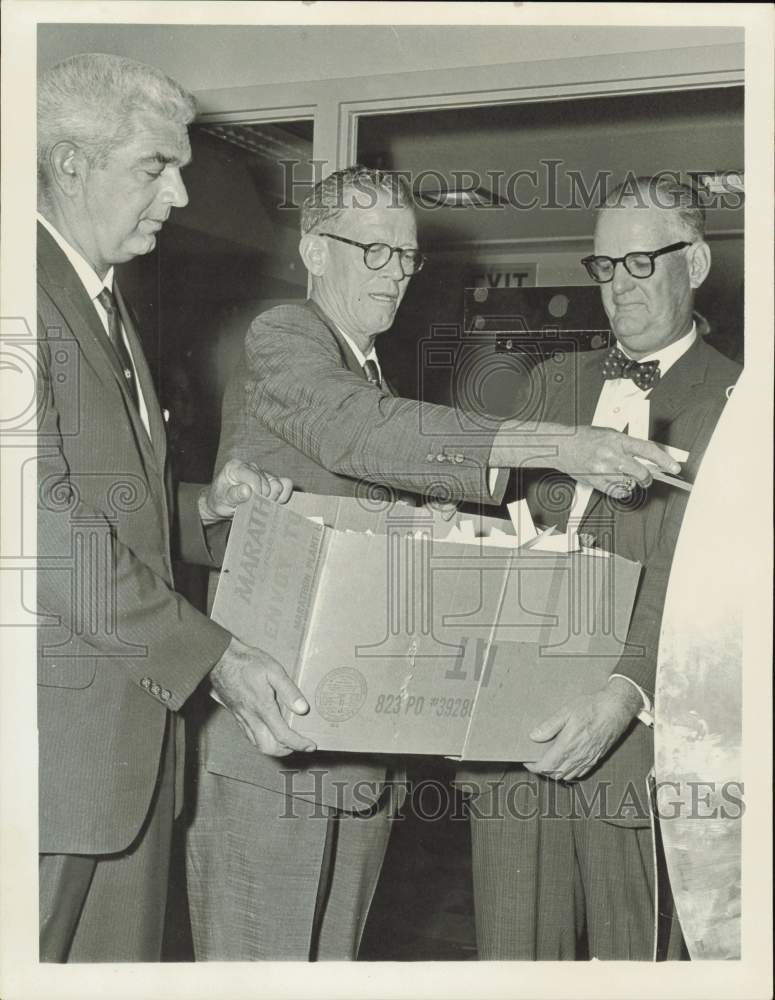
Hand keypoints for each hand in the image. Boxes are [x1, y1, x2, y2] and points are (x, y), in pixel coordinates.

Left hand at [200, 459, 292, 523]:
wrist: (223, 504)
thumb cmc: (221, 500)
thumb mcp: (222, 500)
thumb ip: (234, 495)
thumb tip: (247, 490)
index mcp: (236, 467)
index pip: (255, 479)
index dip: (255, 495)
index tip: (248, 504)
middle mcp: (251, 467)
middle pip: (269, 484)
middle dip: (263, 499)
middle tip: (252, 507)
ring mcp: (262, 472)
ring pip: (279, 485)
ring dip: (272, 500)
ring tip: (259, 505)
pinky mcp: (272, 479)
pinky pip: (286, 485)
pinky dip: (281, 497)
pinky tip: (270, 503)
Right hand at [210, 636, 315, 756]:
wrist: (221, 660)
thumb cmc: (247, 662)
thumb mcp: (273, 670)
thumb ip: (288, 691)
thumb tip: (302, 708)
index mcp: (263, 708)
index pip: (283, 736)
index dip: (298, 744)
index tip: (310, 746)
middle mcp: (251, 717)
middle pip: (268, 747)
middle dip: (285, 750)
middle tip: (299, 744)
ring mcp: (242, 718)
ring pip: (257, 744)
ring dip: (274, 747)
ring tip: (287, 741)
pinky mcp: (236, 715)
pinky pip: (249, 736)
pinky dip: (262, 740)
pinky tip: (269, 731)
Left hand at [525, 677, 641, 780]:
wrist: (616, 709)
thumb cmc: (591, 707)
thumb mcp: (566, 711)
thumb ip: (549, 726)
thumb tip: (534, 736)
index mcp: (567, 746)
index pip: (545, 766)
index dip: (534, 766)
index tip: (528, 761)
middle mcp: (577, 757)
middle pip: (554, 773)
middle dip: (543, 769)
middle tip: (536, 759)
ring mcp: (587, 759)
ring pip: (566, 775)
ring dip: (555, 772)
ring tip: (549, 761)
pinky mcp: (596, 758)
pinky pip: (579, 773)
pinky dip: (569, 772)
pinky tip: (566, 763)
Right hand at [555, 426, 680, 494]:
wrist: (562, 445)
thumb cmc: (585, 437)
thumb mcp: (610, 433)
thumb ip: (629, 444)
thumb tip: (649, 455)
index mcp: (617, 440)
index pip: (647, 450)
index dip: (664, 460)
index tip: (674, 467)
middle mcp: (611, 455)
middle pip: (641, 473)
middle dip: (647, 478)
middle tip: (646, 477)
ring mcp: (603, 470)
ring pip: (630, 484)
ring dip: (632, 482)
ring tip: (623, 475)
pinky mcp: (595, 481)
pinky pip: (617, 492)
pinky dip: (622, 490)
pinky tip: (618, 483)